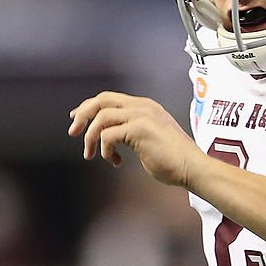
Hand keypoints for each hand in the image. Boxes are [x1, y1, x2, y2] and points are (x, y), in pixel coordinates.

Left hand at [69, 91, 205, 187]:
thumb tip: (109, 138)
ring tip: (92, 154)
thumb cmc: (174, 160)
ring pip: (101, 118)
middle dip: (83, 115)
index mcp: (146, 106)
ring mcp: (142, 116)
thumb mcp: (149, 138)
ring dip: (91, 138)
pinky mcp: (139, 129)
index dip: (89, 107)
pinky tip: (116, 161)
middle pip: (101, 100)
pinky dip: (106, 151)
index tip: (76, 119)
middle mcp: (143, 106)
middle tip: (73, 132)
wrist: (192, 167)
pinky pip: (108, 136)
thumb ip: (131, 132)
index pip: (109, 98)